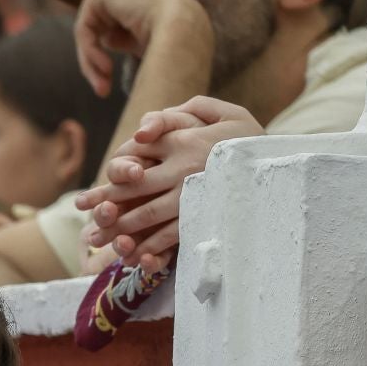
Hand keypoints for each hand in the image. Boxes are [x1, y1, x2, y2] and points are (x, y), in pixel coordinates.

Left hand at [73, 0, 211, 94]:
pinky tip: (106, 68)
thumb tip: (106, 39)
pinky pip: (84, 28)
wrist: (184, 31)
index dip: (102, 63)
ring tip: (105, 87)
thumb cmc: (173, 43)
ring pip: (88, 34)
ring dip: (92, 64)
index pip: (108, 32)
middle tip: (102, 92)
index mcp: (136, 0)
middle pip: (96, 33)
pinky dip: (91, 52)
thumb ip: (123, 37)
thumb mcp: (141, 42)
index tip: (105, 90)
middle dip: (94, 66)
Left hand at [76, 97, 261, 269]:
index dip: (109, 179)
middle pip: (134, 189)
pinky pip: (175, 232)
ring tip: (96, 241)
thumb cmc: (246, 134)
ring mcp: (195, 193)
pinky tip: (134, 256)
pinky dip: (152, 246)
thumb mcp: (222, 110)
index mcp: (183, 140)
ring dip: (120, 230)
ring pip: (149, 214)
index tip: (86, 199)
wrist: (285, 159)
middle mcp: (185, 167)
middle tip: (82, 220)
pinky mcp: (208, 213)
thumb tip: (147, 126)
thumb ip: (187, 109)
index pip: (136, 158)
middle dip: (104, 205)